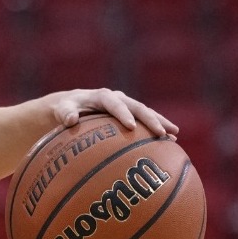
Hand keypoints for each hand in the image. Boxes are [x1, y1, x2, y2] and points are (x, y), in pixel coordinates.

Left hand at [48, 88, 176, 137]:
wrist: (74, 104)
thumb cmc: (67, 109)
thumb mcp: (63, 109)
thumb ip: (65, 113)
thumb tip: (70, 120)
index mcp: (103, 96)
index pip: (115, 104)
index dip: (123, 114)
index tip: (131, 127)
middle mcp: (119, 98)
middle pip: (137, 108)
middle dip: (151, 119)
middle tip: (161, 133)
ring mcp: (127, 106)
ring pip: (147, 113)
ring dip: (160, 123)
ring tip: (174, 135)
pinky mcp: (131, 114)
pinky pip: (146, 121)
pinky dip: (158, 129)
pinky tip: (170, 142)